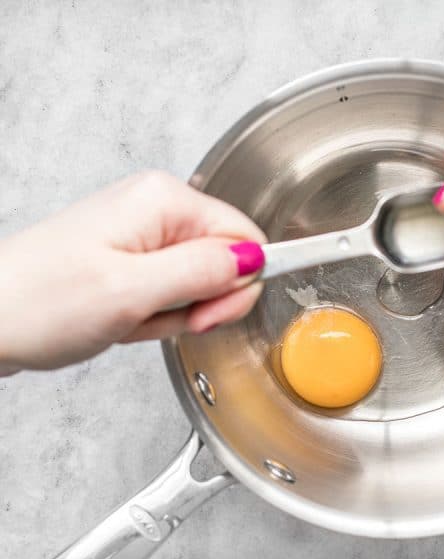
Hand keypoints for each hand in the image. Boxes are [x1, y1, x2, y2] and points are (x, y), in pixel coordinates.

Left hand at [0, 171, 266, 373]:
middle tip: (163, 317)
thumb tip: (255, 259)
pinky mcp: (131, 258)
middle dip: (203, 301)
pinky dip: (154, 315)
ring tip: (131, 318)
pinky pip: (170, 291)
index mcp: (164, 201)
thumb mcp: (132, 291)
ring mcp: (142, 233)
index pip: (245, 237)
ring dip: (174, 313)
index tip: (207, 313)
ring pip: (198, 281)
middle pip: (225, 259)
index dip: (237, 283)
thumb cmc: (38, 302)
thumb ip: (203, 272)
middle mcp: (157, 209)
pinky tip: (125, 320)